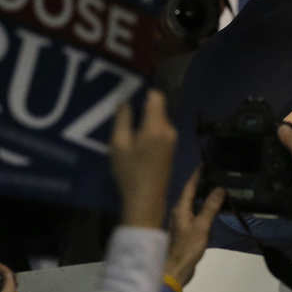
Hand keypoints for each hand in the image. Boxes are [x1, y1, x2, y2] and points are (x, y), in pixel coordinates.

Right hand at [111, 90, 176, 227]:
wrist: (147, 200)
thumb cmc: (130, 173)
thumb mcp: (119, 145)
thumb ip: (123, 119)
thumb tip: (125, 100)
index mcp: (156, 127)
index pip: (156, 96)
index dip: (144, 91)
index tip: (130, 92)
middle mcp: (169, 129)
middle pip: (158, 107)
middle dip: (143, 106)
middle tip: (125, 111)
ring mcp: (172, 139)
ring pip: (159, 118)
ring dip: (146, 119)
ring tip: (128, 125)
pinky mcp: (172, 147)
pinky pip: (161, 129)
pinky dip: (150, 128)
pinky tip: (137, 138)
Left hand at [164, 169, 225, 287]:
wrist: (176, 270)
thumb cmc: (187, 247)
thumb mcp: (202, 226)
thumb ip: (210, 207)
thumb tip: (219, 188)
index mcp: (180, 207)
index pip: (190, 186)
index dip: (198, 174)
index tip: (206, 163)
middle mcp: (179, 211)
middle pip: (191, 193)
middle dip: (203, 183)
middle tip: (217, 174)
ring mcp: (182, 221)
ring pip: (194, 203)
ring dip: (205, 196)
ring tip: (218, 188)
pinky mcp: (186, 231)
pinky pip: (197, 213)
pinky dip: (205, 208)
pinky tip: (214, 209)